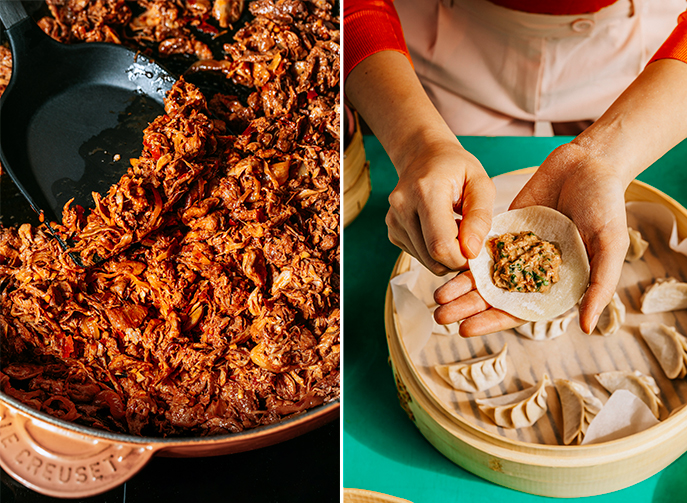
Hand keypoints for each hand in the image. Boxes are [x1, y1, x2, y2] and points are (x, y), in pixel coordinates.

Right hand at [387, 139, 494, 274]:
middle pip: (432, 257)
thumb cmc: (456, 167)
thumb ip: (480, 217)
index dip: (462, 258)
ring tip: (455, 229)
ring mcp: (394, 220)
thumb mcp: (481, 183)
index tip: (477, 251)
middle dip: (456, 260)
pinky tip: (440, 229)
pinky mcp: (392, 230)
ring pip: (425, 260)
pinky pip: (419, 255)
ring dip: (446, 255)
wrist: (424, 155)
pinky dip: (434, 251)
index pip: (440, 245)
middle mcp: (403, 206)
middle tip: (471, 243)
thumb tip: (472, 251)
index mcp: (425, 191)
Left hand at [434, 143, 629, 335]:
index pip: (518, 311)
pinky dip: (462, 256)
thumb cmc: (607, 205)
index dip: (493, 321)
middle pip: (494, 296)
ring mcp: (516, 250)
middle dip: (467, 307)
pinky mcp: (504, 229)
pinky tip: (443, 262)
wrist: (588, 163)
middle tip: (441, 315)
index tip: (466, 329)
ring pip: (483, 274)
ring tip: (437, 296)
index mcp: (555, 284)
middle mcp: (532, 271)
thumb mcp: (611, 245)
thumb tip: (586, 327)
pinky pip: (480, 246)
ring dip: (459, 286)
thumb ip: (600, 285)